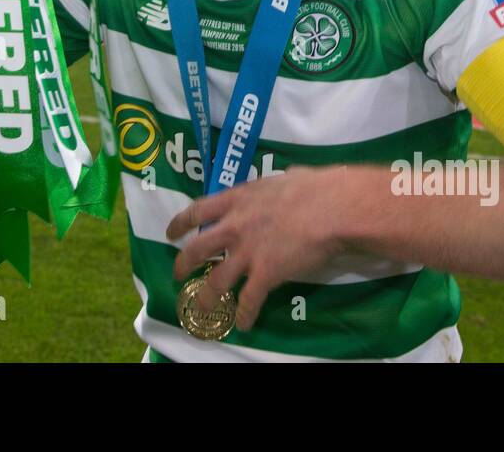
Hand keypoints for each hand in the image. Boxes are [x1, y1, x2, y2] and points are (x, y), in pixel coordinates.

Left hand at [165, 165, 354, 331]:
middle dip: (183, 264)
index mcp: (237, 200)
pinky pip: (249, 299)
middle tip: (178, 275)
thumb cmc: (313, 187)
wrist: (332, 208)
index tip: (171, 233)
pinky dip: (244, 314)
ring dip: (206, 298)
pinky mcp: (266, 274)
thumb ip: (270, 188)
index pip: (197, 211)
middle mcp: (234, 226)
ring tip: (201, 309)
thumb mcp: (282, 179)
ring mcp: (247, 252)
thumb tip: (282, 185)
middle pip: (197, 249)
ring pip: (216, 281)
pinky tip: (243, 324)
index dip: (180, 223)